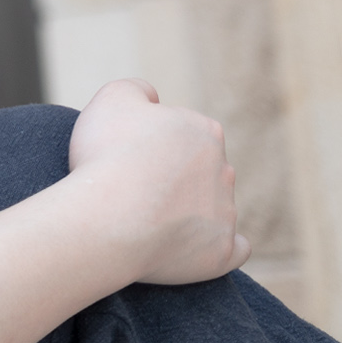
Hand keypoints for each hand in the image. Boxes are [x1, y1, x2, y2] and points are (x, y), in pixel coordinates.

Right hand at [66, 78, 247, 284]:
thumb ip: (137, 89)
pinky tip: (197, 243)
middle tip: (133, 184)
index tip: (127, 151)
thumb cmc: (108, 153)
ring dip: (187, 210)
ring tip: (143, 217)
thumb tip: (152, 98)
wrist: (109, 217)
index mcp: (204, 131)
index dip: (153, 139)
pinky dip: (217, 245)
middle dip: (175, 174)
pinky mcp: (222, 253)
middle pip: (201, 169)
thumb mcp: (113, 98)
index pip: (184, 131)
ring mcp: (226, 215)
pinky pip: (233, 249)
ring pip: (213, 207)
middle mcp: (224, 170)